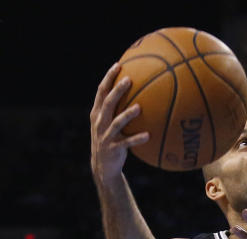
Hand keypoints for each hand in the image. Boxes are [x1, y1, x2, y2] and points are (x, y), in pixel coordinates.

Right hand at [90, 62, 148, 183]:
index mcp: (98, 113)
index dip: (108, 78)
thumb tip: (139, 92)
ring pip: (116, 122)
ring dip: (127, 114)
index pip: (101, 91)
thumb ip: (118, 108)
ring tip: (139, 107)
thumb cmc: (112, 139)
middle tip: (129, 80)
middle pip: (107, 102)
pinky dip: (137, 139)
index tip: (118, 65)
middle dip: (117, 90)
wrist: (103, 165)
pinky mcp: (113, 148)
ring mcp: (105, 135)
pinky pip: (126, 142)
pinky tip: (148, 135)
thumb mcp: (111, 123)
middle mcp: (99, 122)